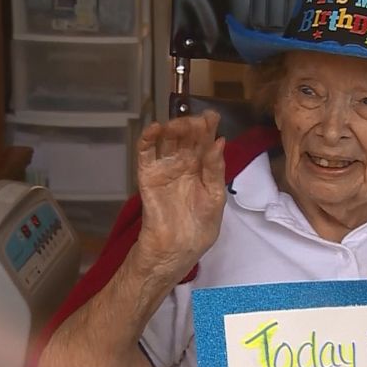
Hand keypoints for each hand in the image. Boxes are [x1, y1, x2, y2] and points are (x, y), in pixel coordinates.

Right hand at [134, 111, 225, 278]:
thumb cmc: (199, 228)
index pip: (204, 142)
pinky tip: (155, 128)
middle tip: (196, 121)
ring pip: (166, 140)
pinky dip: (148, 139)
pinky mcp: (147, 175)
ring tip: (179, 124)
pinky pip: (146, 153)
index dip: (208, 127)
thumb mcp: (215, 197)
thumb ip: (216, 170)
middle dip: (191, 125)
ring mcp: (164, 168)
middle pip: (185, 137)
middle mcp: (183, 164)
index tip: (212, 116)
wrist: (176, 250)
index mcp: (202, 168)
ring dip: (172, 128)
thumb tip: (220, 141)